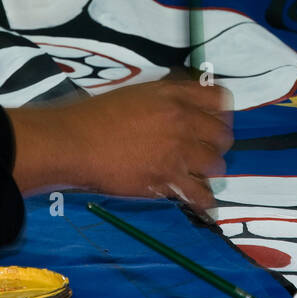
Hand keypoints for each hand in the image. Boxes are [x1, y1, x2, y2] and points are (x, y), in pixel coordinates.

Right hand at [8, 76, 232, 211]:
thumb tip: (181, 109)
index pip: (219, 98)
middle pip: (223, 134)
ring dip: (208, 170)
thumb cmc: (94, 116)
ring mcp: (177, 151)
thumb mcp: (134, 94)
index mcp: (172, 95)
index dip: (220, 111)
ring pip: (216, 165)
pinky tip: (199, 203)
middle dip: (216, 144)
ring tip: (195, 175)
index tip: (213, 121)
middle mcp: (182, 120)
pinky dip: (203, 201)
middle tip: (203, 151)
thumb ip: (163, 99)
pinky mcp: (168, 180)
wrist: (74, 142)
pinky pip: (201, 195)